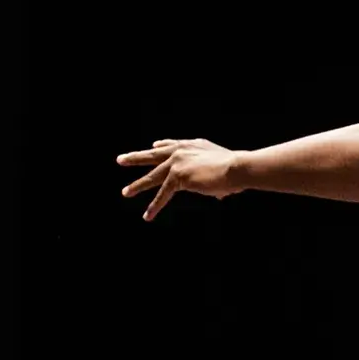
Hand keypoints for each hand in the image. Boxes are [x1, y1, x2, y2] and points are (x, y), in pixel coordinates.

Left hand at [116, 139, 244, 219]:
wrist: (237, 168)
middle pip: (154, 155)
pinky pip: (163, 194)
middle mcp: (182, 151)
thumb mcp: (223, 170)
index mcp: (193, 145)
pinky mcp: (177, 177)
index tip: (153, 145)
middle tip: (121, 160)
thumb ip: (217, 181)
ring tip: (126, 192)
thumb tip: (221, 193)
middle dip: (135, 158)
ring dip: (138, 186)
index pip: (172, 144)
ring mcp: (177, 162)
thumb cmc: (237, 171)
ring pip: (153, 176)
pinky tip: (148, 215)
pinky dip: (155, 206)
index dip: (161, 145)